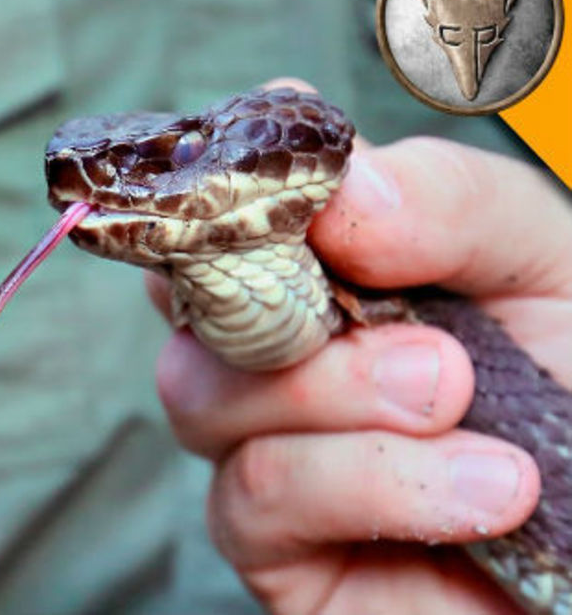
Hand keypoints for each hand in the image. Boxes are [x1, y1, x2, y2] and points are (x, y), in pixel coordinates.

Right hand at [148, 78, 571, 612]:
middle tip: (416, 325)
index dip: (238, 176)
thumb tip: (338, 192)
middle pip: (184, 289)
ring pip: (198, 391)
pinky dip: (367, 483)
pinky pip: (253, 495)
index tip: (305, 176)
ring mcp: (257, 440)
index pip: (225, 193)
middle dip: (276, 291)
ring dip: (337, 392)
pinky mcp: (267, 544)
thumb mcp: (542, 265)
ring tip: (459, 398)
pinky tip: (485, 492)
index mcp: (321, 262)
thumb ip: (450, 204)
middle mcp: (270, 344)